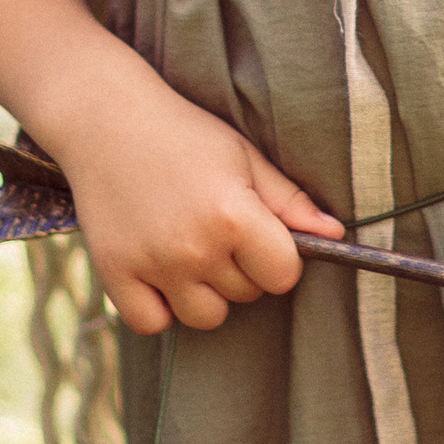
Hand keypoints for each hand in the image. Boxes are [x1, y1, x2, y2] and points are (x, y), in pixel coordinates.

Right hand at [26, 42, 344, 334]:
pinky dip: (160, 308)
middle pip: (246, 295)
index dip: (279, 258)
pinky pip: (153, 324)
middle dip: (241, 268)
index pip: (283, 276)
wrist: (107, 120)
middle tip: (215, 226)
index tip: (262, 236)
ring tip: (190, 249)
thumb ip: (290, 201)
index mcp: (233, 215)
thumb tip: (336, 235)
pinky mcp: (114, 275)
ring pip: (206, 317)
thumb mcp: (245, 157)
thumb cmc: (185, 134)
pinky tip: (160, 271)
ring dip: (206, 293)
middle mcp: (194, 247)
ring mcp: (152, 265)